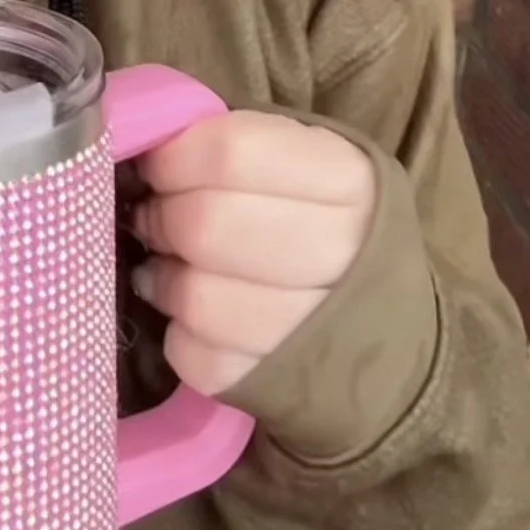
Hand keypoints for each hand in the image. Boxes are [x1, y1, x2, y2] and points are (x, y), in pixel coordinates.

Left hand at [130, 111, 376, 396]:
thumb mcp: (298, 156)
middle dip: (162, 219)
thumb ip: (233, 145)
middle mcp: (343, 253)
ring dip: (165, 280)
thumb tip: (147, 146)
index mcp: (346, 177)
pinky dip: (179, 335)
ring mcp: (316, 329)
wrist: (382, 318)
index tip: (157, 165)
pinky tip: (192, 317)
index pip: (230, 154)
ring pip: (197, 299)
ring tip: (170, 267)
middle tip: (155, 218)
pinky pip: (198, 357)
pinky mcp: (279, 384)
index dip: (172, 159)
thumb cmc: (318, 216)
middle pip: (207, 227)